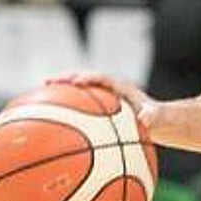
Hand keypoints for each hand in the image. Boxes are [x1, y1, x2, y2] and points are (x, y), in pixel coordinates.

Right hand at [46, 73, 164, 131]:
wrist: (158, 120)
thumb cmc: (159, 118)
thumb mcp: (159, 118)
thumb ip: (153, 117)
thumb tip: (145, 121)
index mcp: (122, 88)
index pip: (103, 79)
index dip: (89, 78)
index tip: (77, 82)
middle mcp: (109, 89)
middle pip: (84, 79)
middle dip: (68, 79)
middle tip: (49, 81)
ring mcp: (102, 97)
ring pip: (78, 90)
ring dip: (62, 90)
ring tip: (41, 92)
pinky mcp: (98, 107)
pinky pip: (79, 105)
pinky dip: (66, 108)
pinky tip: (51, 118)